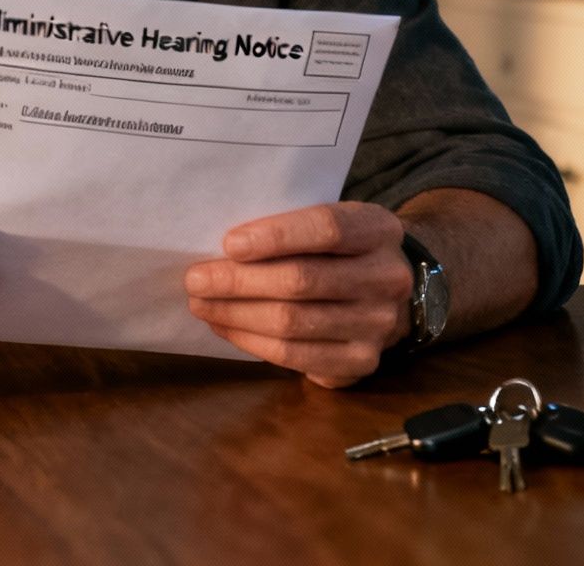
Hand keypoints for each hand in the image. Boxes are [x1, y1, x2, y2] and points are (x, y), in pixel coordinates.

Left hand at [184, 202, 412, 387]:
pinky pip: (294, 356)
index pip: (327, 228)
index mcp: (380, 230)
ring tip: (201, 304)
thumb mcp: (333, 222)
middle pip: (302, 280)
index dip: (276, 236)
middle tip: (195, 280)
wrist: (389, 292)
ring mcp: (378, 325)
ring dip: (236, 314)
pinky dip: (250, 341)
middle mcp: (387, 278)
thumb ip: (292, 228)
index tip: (229, 243)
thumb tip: (223, 248)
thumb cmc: (341, 249)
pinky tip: (224, 327)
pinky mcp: (361, 362)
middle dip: (238, 281)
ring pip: (293, 323)